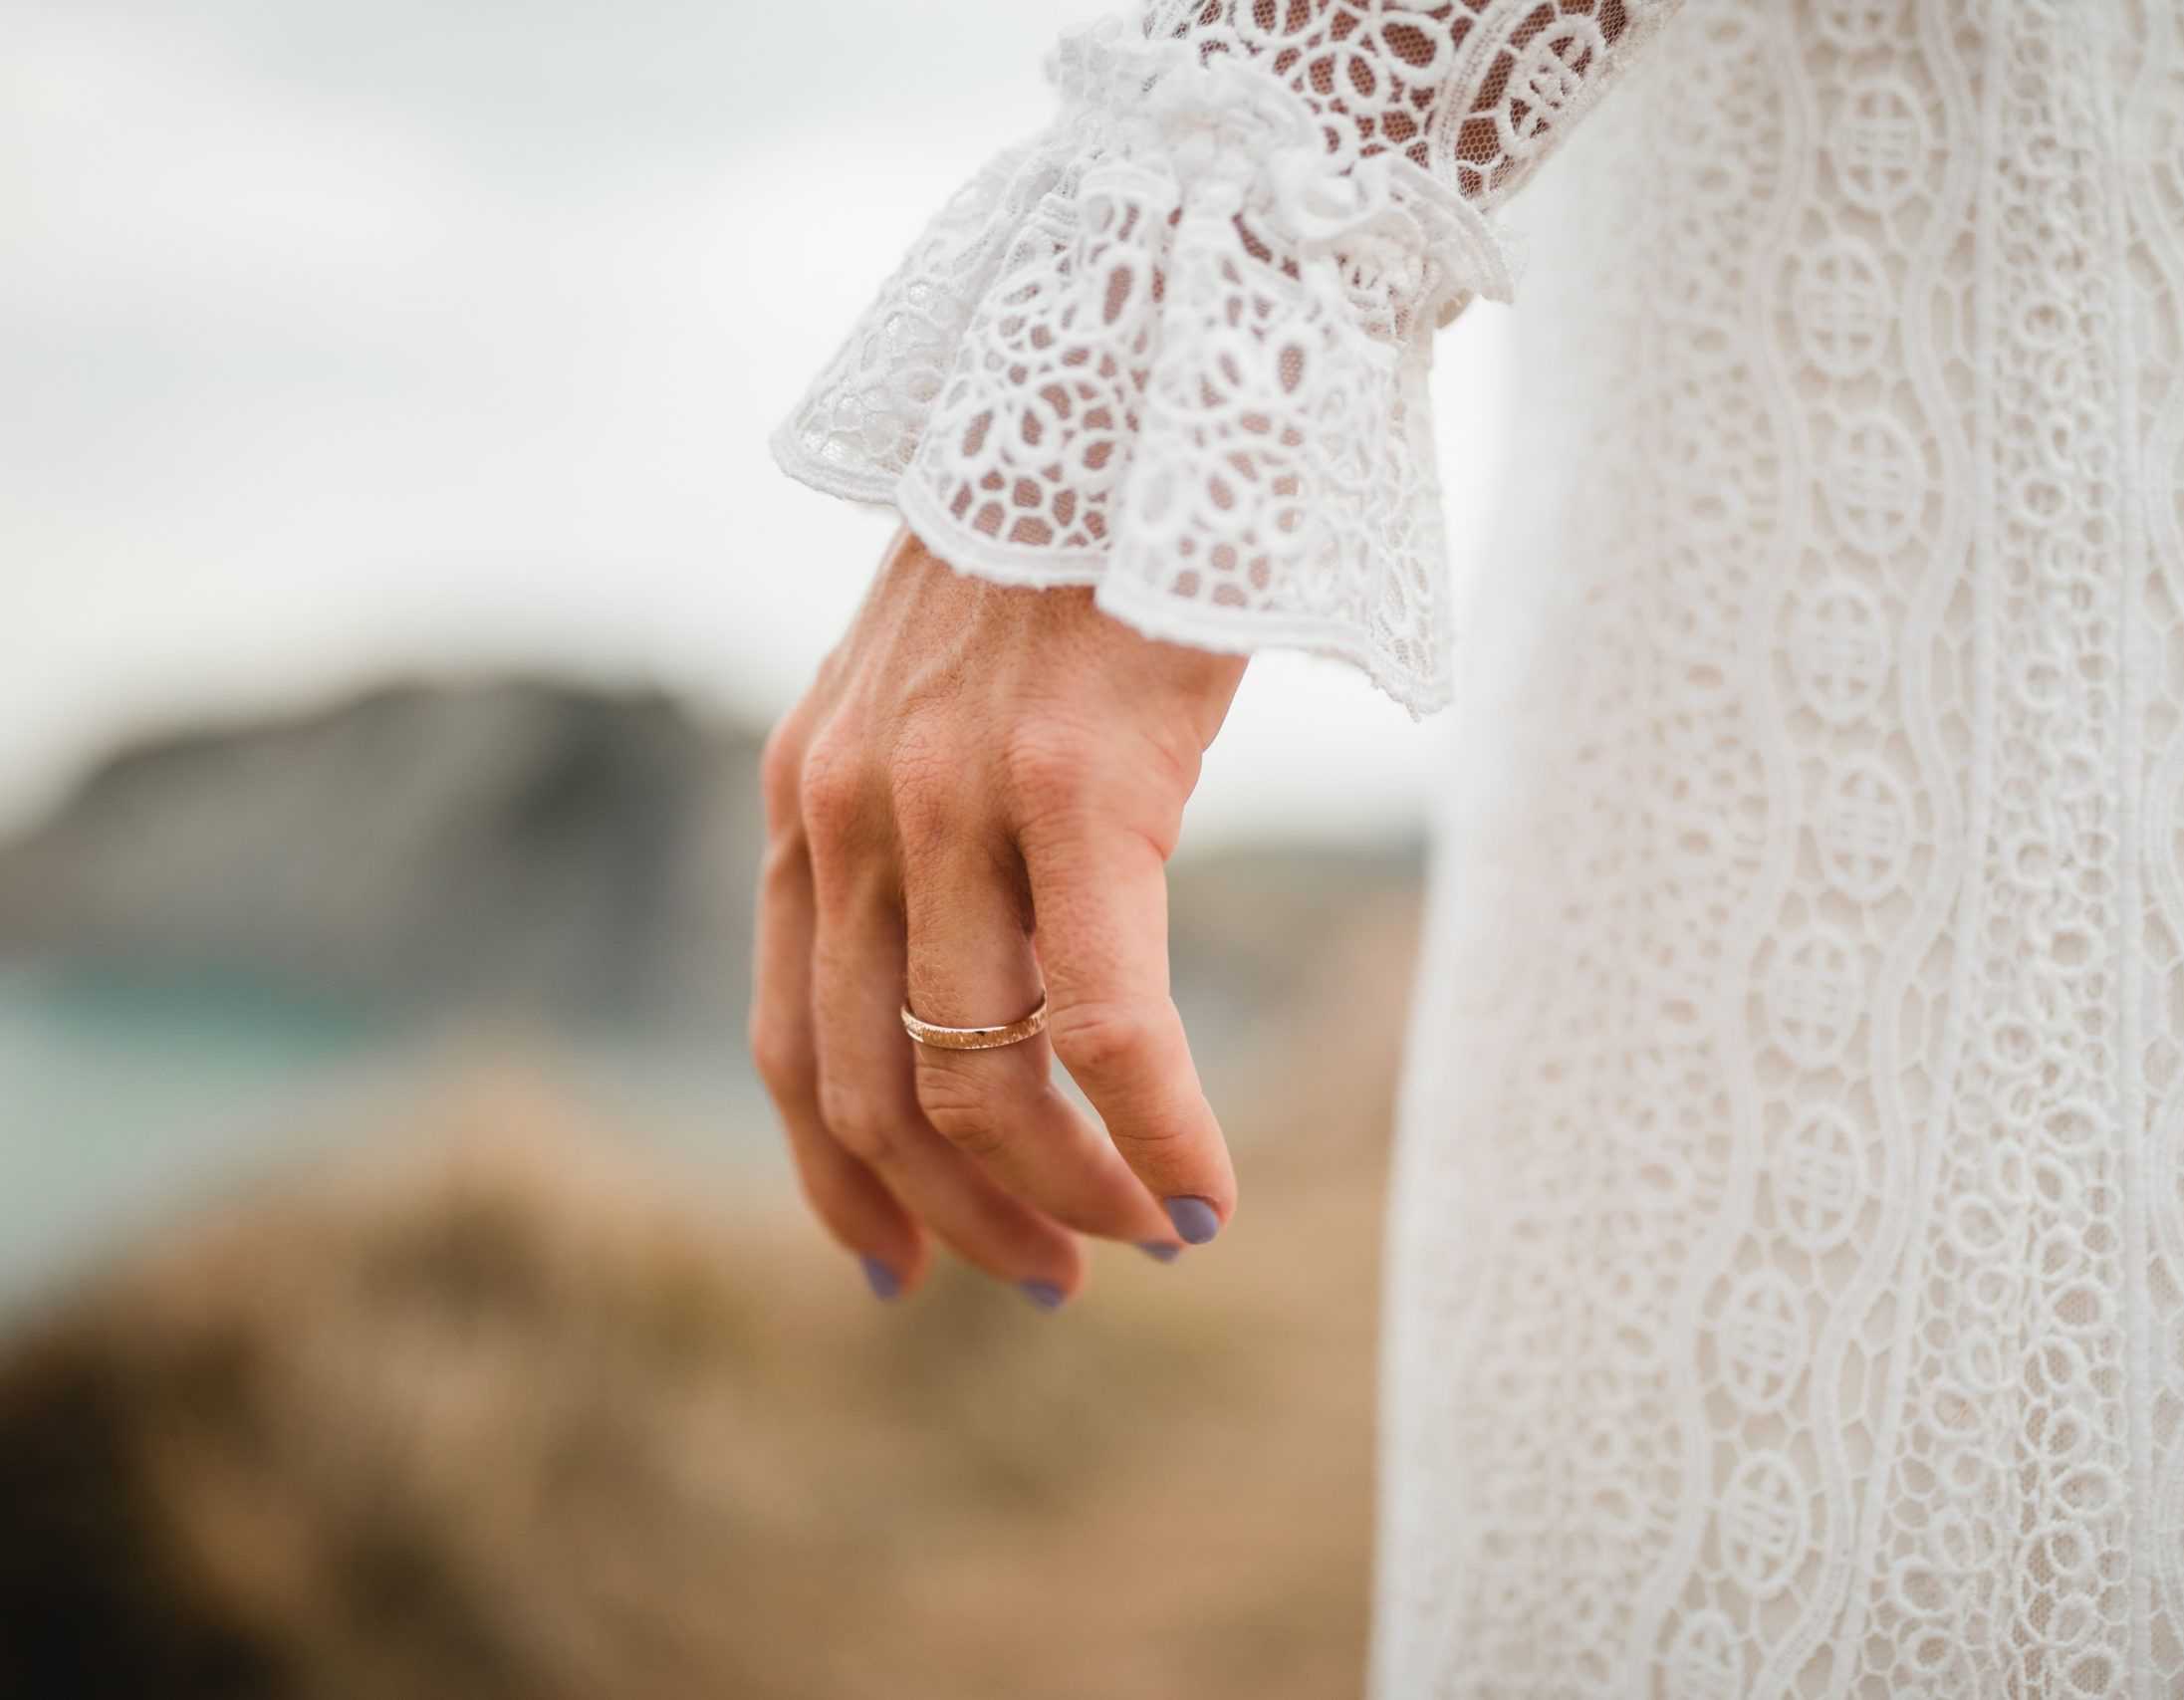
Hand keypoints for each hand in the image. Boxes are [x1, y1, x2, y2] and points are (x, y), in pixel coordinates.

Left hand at [752, 530, 1246, 1302]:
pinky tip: (1208, 1188)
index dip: (840, 1187)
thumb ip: (927, 832)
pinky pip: (1104, 1021)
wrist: (1134, 379)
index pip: (790, 1045)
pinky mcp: (1072, 785)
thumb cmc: (1070, 549)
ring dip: (1069, 1195)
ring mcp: (948, 800)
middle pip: (874, 1091)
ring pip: (980, 1079)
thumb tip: (991, 978)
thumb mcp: (947, 701)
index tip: (905, 1271)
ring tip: (1149, 1236)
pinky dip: (1158, 1133)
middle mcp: (849, 810)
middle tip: (1054, 1279)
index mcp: (809, 797)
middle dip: (964, 1217)